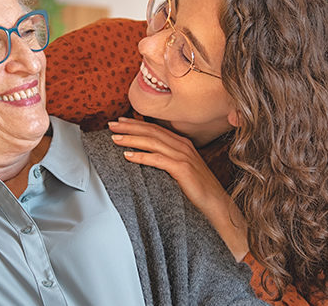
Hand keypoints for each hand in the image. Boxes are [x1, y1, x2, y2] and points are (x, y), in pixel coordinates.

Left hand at [108, 117, 248, 260]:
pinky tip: (128, 156)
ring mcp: (183, 156)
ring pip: (152, 142)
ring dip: (131, 138)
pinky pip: (157, 159)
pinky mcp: (182, 169)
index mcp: (182, 143)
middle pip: (151, 131)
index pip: (155, 128)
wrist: (216, 204)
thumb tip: (146, 157)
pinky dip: (141, 156)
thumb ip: (167, 160)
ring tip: (115, 138)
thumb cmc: (198, 190)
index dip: (136, 124)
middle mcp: (182, 146)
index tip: (120, 122)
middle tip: (111, 126)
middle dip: (129, 127)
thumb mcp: (181, 170)